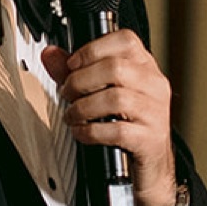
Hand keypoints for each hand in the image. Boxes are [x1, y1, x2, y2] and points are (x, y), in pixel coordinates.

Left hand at [43, 31, 178, 205]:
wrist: (150, 165)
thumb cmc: (128, 125)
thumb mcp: (103, 93)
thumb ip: (76, 72)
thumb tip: (50, 54)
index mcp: (145, 68)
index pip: (126, 40)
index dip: (92, 49)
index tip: (73, 64)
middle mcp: (154, 86)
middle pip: (115, 68)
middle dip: (80, 80)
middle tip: (67, 93)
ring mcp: (155, 112)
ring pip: (115, 98)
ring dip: (83, 107)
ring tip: (72, 115)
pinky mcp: (150, 139)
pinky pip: (117, 130)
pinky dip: (91, 131)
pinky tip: (82, 132)